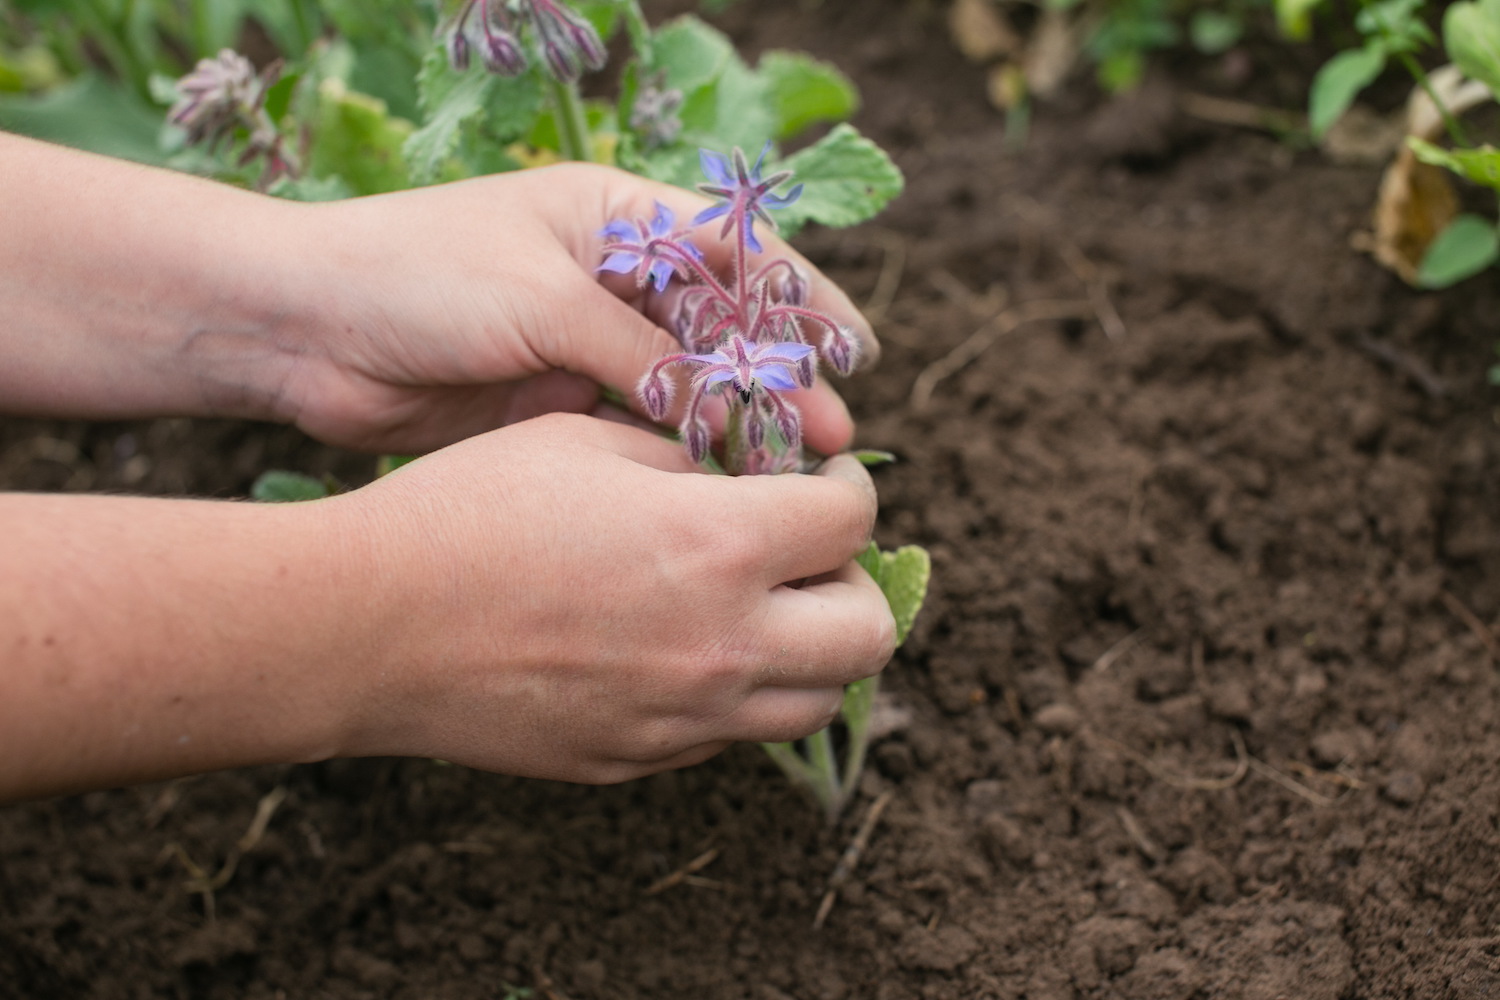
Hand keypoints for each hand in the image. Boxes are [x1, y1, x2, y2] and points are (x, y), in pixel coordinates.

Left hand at [276, 162, 877, 455]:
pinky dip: (680, 460)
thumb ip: (640, 353)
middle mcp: (612, 277)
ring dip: (736, 429)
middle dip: (780, 380)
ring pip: (687, 388)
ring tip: (787, 479)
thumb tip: (727, 414)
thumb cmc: (419, 276)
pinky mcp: (559, 404)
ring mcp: (586, 344)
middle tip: (832, 441)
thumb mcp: (544, 299)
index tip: (852, 357)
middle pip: (723, 328)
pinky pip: (641, 432)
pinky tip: (718, 494)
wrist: (304, 330)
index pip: (736, 250)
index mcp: (617, 216)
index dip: (800, 303)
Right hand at [332, 414, 895, 782]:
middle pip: (867, 635)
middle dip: (855, 581)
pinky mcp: (635, 761)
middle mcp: (720, 645)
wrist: (368, 625)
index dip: (850, 488)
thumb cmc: (468, 511)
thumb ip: (689, 459)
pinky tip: (682, 649)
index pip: (852, 522)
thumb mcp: (588, 441)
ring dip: (809, 650)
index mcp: (716, 546)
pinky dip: (735, 694)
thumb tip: (744, 476)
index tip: (823, 481)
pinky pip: (728, 737)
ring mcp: (681, 719)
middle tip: (810, 553)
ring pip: (814, 704)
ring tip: (760, 608)